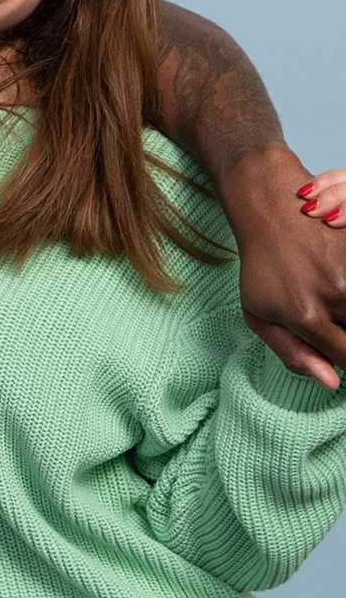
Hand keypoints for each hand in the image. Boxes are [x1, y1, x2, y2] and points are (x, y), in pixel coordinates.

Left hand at [219, 145, 345, 389]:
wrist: (272, 213)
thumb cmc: (262, 269)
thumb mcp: (259, 314)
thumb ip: (293, 353)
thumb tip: (332, 384)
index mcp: (305, 314)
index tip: (339, 352)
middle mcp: (334, 293)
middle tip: (333, 323)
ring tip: (334, 306)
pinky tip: (341, 288)